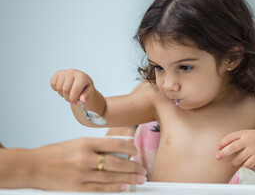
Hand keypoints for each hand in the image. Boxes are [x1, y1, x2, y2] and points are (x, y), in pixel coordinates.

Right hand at [28, 137, 146, 191]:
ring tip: (140, 179)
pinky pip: (100, 188)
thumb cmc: (55, 153)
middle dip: (133, 166)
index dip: (129, 148)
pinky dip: (114, 188)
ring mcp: (82, 174)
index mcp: (85, 143)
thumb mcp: (76, 143)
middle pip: (116, 162)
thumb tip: (118, 149)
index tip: (136, 151)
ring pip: (111, 177)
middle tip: (143, 169)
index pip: (114, 144)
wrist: (33, 166)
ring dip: (128, 178)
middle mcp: (85, 158)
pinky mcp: (77, 187)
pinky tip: (125, 187)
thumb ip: (96, 146)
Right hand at [50, 69, 93, 104]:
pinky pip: (53, 84)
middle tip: (71, 99)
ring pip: (59, 87)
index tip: (74, 103)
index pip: (75, 90)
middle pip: (66, 89)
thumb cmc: (84, 86)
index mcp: (82, 77)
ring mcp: (64, 72)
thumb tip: (82, 100)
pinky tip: (63, 88)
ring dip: (62, 94)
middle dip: (68, 98)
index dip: (73, 99)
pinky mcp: (57, 73)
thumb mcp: (89, 91)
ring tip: (68, 93)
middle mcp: (73, 72)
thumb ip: (85, 96)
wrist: (80, 79)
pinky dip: (56, 89)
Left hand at [216, 130, 254, 168]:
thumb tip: (224, 145)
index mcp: (243, 133)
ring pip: (239, 158)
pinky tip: (242, 167)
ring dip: (233, 162)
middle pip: (232, 147)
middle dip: (223, 153)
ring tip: (231, 164)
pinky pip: (248, 164)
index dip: (222, 143)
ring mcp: (253, 148)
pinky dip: (244, 166)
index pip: (229, 137)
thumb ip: (237, 137)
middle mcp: (247, 140)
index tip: (218, 147)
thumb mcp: (247, 133)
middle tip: (218, 157)